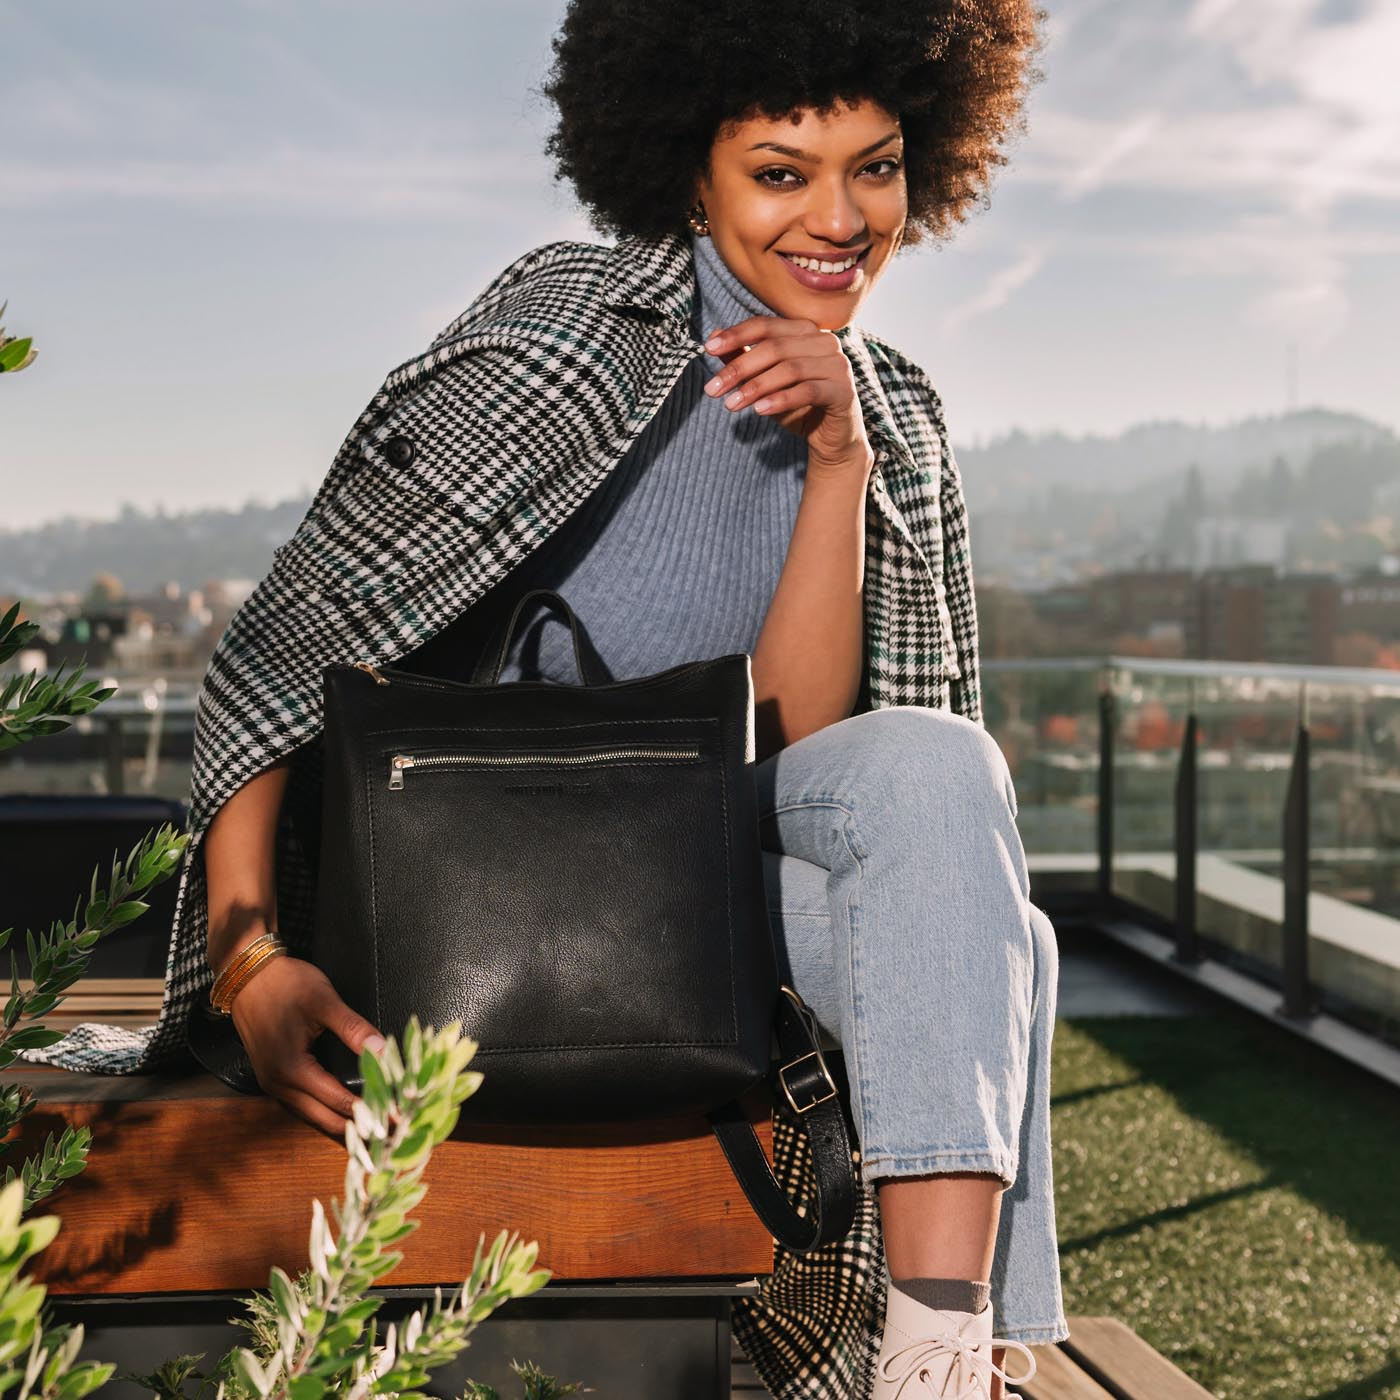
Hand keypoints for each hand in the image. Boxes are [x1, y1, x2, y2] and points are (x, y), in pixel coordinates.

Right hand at [229, 954, 386, 1140]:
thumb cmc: (287, 984)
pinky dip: (325, 1114)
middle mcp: (279, 1086)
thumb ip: (354, 1029)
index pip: (340, 1103)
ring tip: (374, 1132)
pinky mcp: (272, 1078)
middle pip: (325, 1121)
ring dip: (342, 1127)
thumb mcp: (324, 1001)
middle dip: (359, 1131)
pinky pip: (302, 1107)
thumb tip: (383, 1051)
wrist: (247, 975)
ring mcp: (272, 1085)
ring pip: (312, 1118)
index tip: (398, 1121)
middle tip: (392, 1136)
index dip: (372, 1113)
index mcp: (292, 1070)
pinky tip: (344, 1115)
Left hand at [702, 315, 874, 479]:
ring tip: (730, 405)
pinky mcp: (844, 391)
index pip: (766, 325)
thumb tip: (713, 336)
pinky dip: (780, 400)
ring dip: (755, 387)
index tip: (708, 349)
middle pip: (774, 347)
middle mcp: (825, 342)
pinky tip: (759, 411)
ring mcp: (838, 365)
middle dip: (739, 368)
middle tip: (713, 390)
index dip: (736, 335)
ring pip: (789, 369)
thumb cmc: (797, 407)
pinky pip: (807, 391)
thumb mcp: (764, 382)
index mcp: (805, 331)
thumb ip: (743, 358)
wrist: (831, 439)